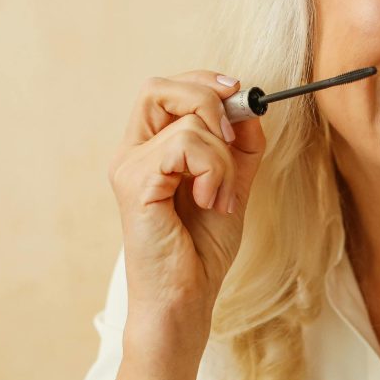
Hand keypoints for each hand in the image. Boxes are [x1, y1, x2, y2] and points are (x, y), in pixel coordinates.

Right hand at [107, 70, 266, 355]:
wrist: (186, 297)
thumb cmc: (201, 248)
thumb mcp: (232, 185)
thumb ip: (239, 146)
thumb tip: (250, 107)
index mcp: (150, 149)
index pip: (164, 89)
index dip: (202, 82)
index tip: (239, 94)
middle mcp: (132, 153)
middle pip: (159, 88)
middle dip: (208, 101)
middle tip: (231, 138)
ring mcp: (129, 167)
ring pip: (189, 123)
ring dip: (222, 159)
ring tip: (220, 197)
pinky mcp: (135, 184)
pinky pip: (185, 146)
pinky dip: (213, 171)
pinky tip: (210, 202)